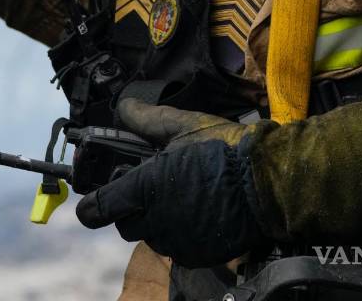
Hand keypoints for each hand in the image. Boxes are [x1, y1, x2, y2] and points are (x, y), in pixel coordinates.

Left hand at [75, 99, 270, 266]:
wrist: (270, 182)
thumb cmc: (227, 150)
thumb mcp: (184, 125)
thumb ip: (147, 120)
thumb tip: (123, 107)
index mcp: (147, 187)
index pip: (101, 207)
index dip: (93, 204)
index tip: (91, 203)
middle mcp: (157, 219)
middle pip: (125, 222)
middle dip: (131, 206)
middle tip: (151, 185)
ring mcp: (178, 240)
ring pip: (151, 235)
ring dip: (156, 219)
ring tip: (179, 194)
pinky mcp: (197, 254)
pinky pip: (175, 247)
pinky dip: (179, 233)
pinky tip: (195, 211)